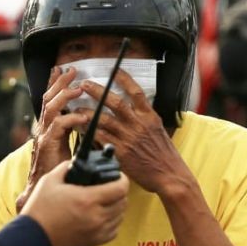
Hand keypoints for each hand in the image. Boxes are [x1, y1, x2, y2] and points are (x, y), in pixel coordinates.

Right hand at [16, 66, 90, 210]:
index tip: (62, 69)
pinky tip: (81, 116)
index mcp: (49, 127)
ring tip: (77, 88)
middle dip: (60, 82)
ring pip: (51, 108)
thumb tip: (89, 122)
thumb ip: (75, 133)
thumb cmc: (59, 172)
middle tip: (71, 70)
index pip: (51, 100)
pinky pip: (58, 126)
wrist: (44, 192)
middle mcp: (44, 128)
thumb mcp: (68, 147)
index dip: (56, 84)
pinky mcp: (48, 146)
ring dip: (65, 96)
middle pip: (49, 98)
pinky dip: (71, 119)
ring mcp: (44, 136)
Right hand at [20, 160, 128, 245]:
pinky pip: (113, 231)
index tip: (118, 176)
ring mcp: (97, 232)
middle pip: (123, 202)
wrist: (32, 240)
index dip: (122, 179)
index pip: (121, 188)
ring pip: (119, 217)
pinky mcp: (93, 243)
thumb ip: (65, 168)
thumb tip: (75, 163)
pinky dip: (112, 223)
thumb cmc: (38, 211)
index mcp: (88, 199)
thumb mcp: (49, 182)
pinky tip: (101, 218)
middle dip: (119, 192)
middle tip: (110, 187)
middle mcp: (97, 216)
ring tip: (106, 202)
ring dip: (116, 208)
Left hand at [74, 68, 189, 196]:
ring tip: (76, 107)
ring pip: (103, 120)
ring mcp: (128, 138)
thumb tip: (133, 107)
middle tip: (85, 84)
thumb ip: (144, 118)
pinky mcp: (120, 152)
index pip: (136, 92)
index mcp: (149, 116)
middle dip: (98, 91)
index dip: (125, 79)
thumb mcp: (159, 129)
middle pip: (115, 102)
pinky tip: (79, 127)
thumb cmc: (164, 154)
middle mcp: (138, 124)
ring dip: (88, 112)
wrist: (169, 175)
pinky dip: (88, 132)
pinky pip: (100, 138)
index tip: (114, 70)